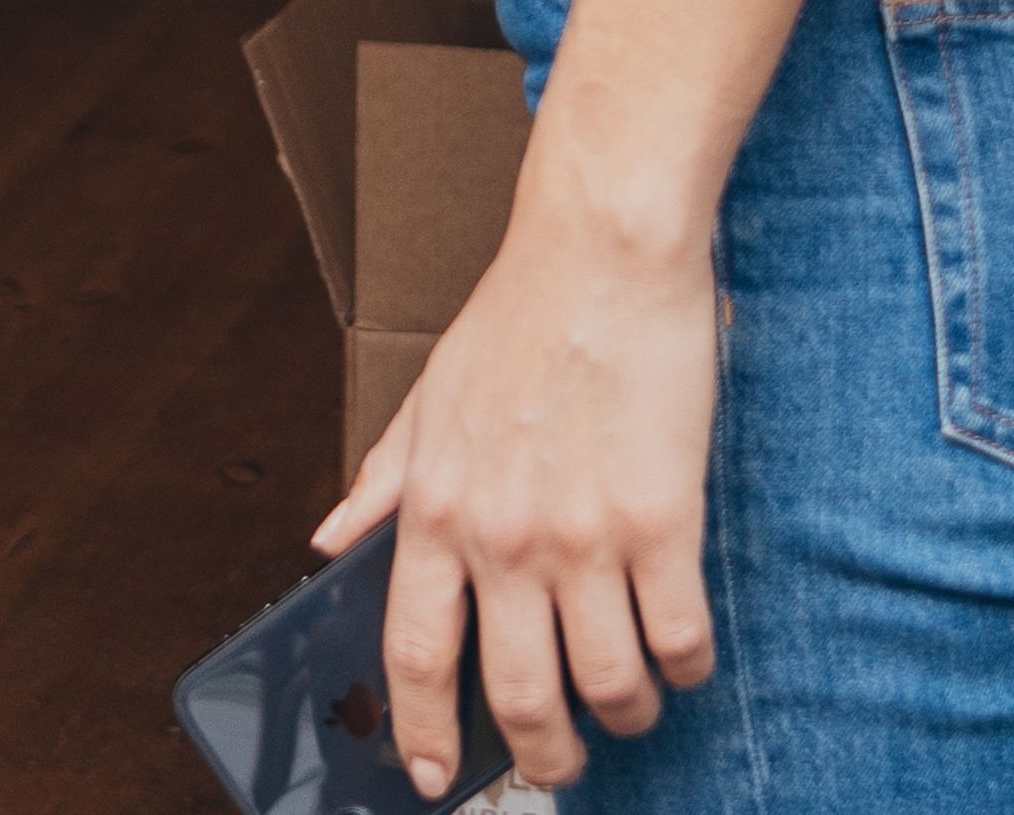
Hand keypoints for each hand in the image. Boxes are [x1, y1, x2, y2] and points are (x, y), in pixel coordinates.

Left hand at [313, 196, 721, 795]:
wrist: (602, 251)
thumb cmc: (520, 317)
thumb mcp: (428, 399)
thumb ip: (382, 482)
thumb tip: (331, 540)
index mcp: (438, 512)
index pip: (417, 656)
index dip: (421, 734)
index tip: (430, 776)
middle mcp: (504, 537)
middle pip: (518, 697)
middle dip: (542, 757)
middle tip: (559, 768)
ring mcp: (584, 534)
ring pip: (605, 685)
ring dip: (624, 719)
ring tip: (632, 710)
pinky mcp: (661, 519)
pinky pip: (676, 639)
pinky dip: (683, 670)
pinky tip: (682, 659)